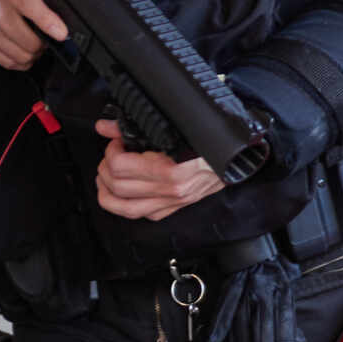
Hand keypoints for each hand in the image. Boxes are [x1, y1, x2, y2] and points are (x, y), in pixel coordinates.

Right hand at [0, 0, 67, 69]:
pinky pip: (7, 63)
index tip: (62, 33)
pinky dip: (20, 60)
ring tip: (34, 44)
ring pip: (21, 56)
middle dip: (45, 43)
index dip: (49, 22)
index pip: (30, 7)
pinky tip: (21, 50)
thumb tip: (56, 6)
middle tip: (48, 37)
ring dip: (33, 54)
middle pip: (29, 41)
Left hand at [93, 120, 223, 220]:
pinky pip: (143, 214)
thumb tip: (108, 127)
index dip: (111, 151)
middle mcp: (170, 191)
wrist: (238, 160)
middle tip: (109, 156)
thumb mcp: (176, 129)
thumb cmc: (212, 144)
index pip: (120, 166)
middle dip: (105, 169)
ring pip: (125, 209)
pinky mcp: (175, 209)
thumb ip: (137, 127)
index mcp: (170, 170)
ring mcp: (172, 203)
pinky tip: (123, 195)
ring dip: (107, 194)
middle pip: (117, 186)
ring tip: (104, 179)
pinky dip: (126, 206)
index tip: (116, 142)